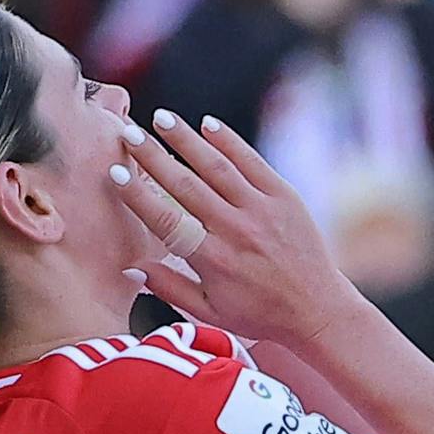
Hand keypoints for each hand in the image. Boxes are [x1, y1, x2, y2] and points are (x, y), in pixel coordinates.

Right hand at [111, 111, 355, 347]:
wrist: (317, 310)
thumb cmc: (260, 314)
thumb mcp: (212, 313)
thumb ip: (170, 288)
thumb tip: (130, 266)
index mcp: (214, 261)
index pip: (167, 221)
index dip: (139, 195)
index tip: (116, 172)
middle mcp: (236, 232)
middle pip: (186, 185)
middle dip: (153, 156)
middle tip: (128, 132)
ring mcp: (262, 212)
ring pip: (217, 167)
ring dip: (187, 139)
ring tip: (161, 119)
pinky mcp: (284, 198)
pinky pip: (252, 163)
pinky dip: (229, 142)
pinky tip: (207, 125)